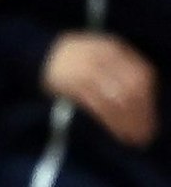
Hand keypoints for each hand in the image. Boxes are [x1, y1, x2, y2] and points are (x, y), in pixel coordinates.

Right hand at [43, 32, 157, 147]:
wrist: (35, 50)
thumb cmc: (74, 57)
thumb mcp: (100, 53)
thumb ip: (121, 69)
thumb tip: (145, 98)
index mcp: (112, 48)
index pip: (142, 75)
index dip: (150, 99)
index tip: (151, 118)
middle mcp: (102, 58)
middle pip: (132, 89)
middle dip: (141, 114)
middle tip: (145, 134)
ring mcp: (86, 69)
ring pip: (117, 100)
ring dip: (128, 122)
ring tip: (133, 138)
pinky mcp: (72, 83)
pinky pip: (98, 106)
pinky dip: (111, 122)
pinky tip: (117, 132)